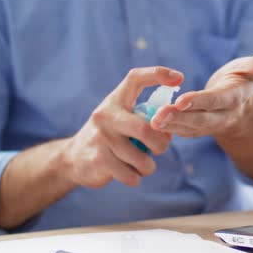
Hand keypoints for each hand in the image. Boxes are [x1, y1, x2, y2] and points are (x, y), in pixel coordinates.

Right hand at [61, 67, 183, 187]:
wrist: (72, 158)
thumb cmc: (108, 137)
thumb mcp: (120, 118)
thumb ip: (143, 117)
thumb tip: (173, 122)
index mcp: (115, 100)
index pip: (136, 78)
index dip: (158, 74)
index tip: (180, 78)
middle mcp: (106, 115)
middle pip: (146, 129)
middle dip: (161, 144)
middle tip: (159, 149)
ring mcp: (101, 137)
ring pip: (141, 159)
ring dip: (148, 167)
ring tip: (143, 165)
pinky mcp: (98, 160)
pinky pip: (131, 175)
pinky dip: (136, 177)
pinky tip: (129, 173)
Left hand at [151, 51, 252, 138]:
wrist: (236, 101)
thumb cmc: (242, 78)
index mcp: (234, 99)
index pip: (216, 101)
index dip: (200, 101)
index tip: (182, 100)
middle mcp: (221, 115)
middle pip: (200, 119)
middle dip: (179, 119)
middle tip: (157, 118)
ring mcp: (208, 124)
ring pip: (188, 128)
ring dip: (169, 126)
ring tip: (150, 122)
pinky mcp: (197, 128)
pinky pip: (182, 130)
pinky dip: (167, 128)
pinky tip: (151, 124)